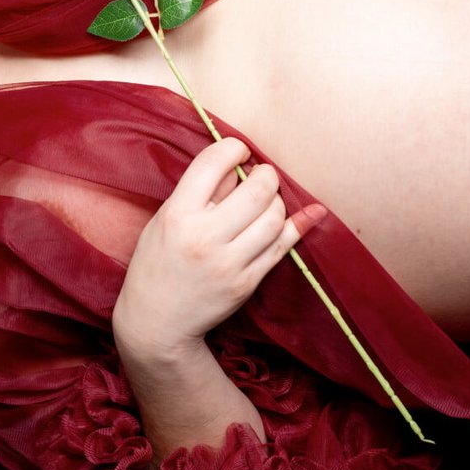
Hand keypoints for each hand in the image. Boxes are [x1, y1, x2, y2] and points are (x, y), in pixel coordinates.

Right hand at [114, 138, 325, 355]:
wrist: (157, 321)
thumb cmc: (157, 263)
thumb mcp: (165, 220)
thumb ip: (199, 192)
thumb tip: (236, 165)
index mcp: (177, 215)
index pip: (213, 164)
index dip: (233, 148)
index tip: (239, 151)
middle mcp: (204, 237)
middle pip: (256, 190)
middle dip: (265, 175)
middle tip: (261, 175)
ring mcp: (228, 263)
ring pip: (274, 217)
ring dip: (277, 201)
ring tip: (266, 202)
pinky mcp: (246, 283)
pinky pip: (282, 247)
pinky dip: (299, 226)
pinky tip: (311, 213)